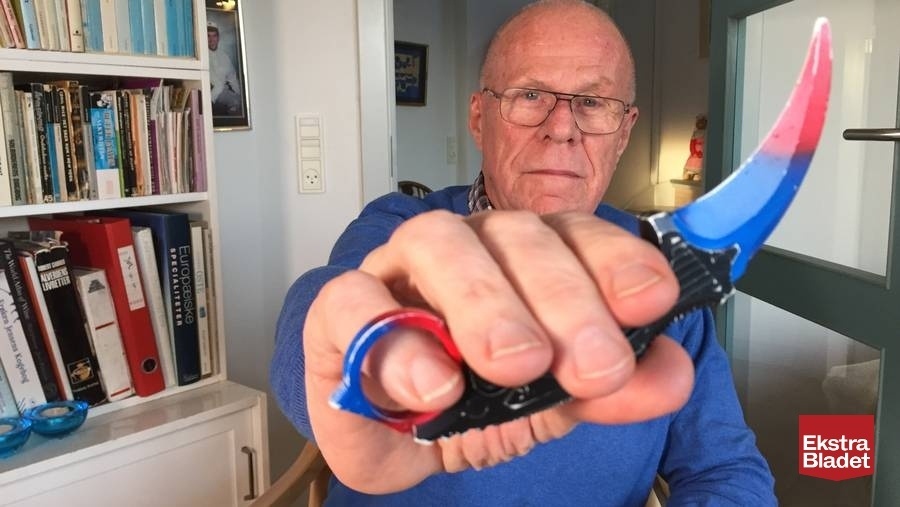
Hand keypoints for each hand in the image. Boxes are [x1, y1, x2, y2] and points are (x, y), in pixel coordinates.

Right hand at [303, 210, 694, 493]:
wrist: (391, 439)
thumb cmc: (468, 402)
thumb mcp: (550, 403)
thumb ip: (608, 388)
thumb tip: (670, 372)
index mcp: (521, 260)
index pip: (574, 234)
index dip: (615, 260)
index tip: (650, 301)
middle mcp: (465, 250)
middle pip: (514, 236)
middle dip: (562, 298)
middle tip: (591, 363)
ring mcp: (399, 272)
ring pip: (437, 244)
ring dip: (485, 302)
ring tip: (514, 364)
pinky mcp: (339, 311)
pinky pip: (355, 303)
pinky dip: (394, 340)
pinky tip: (433, 386)